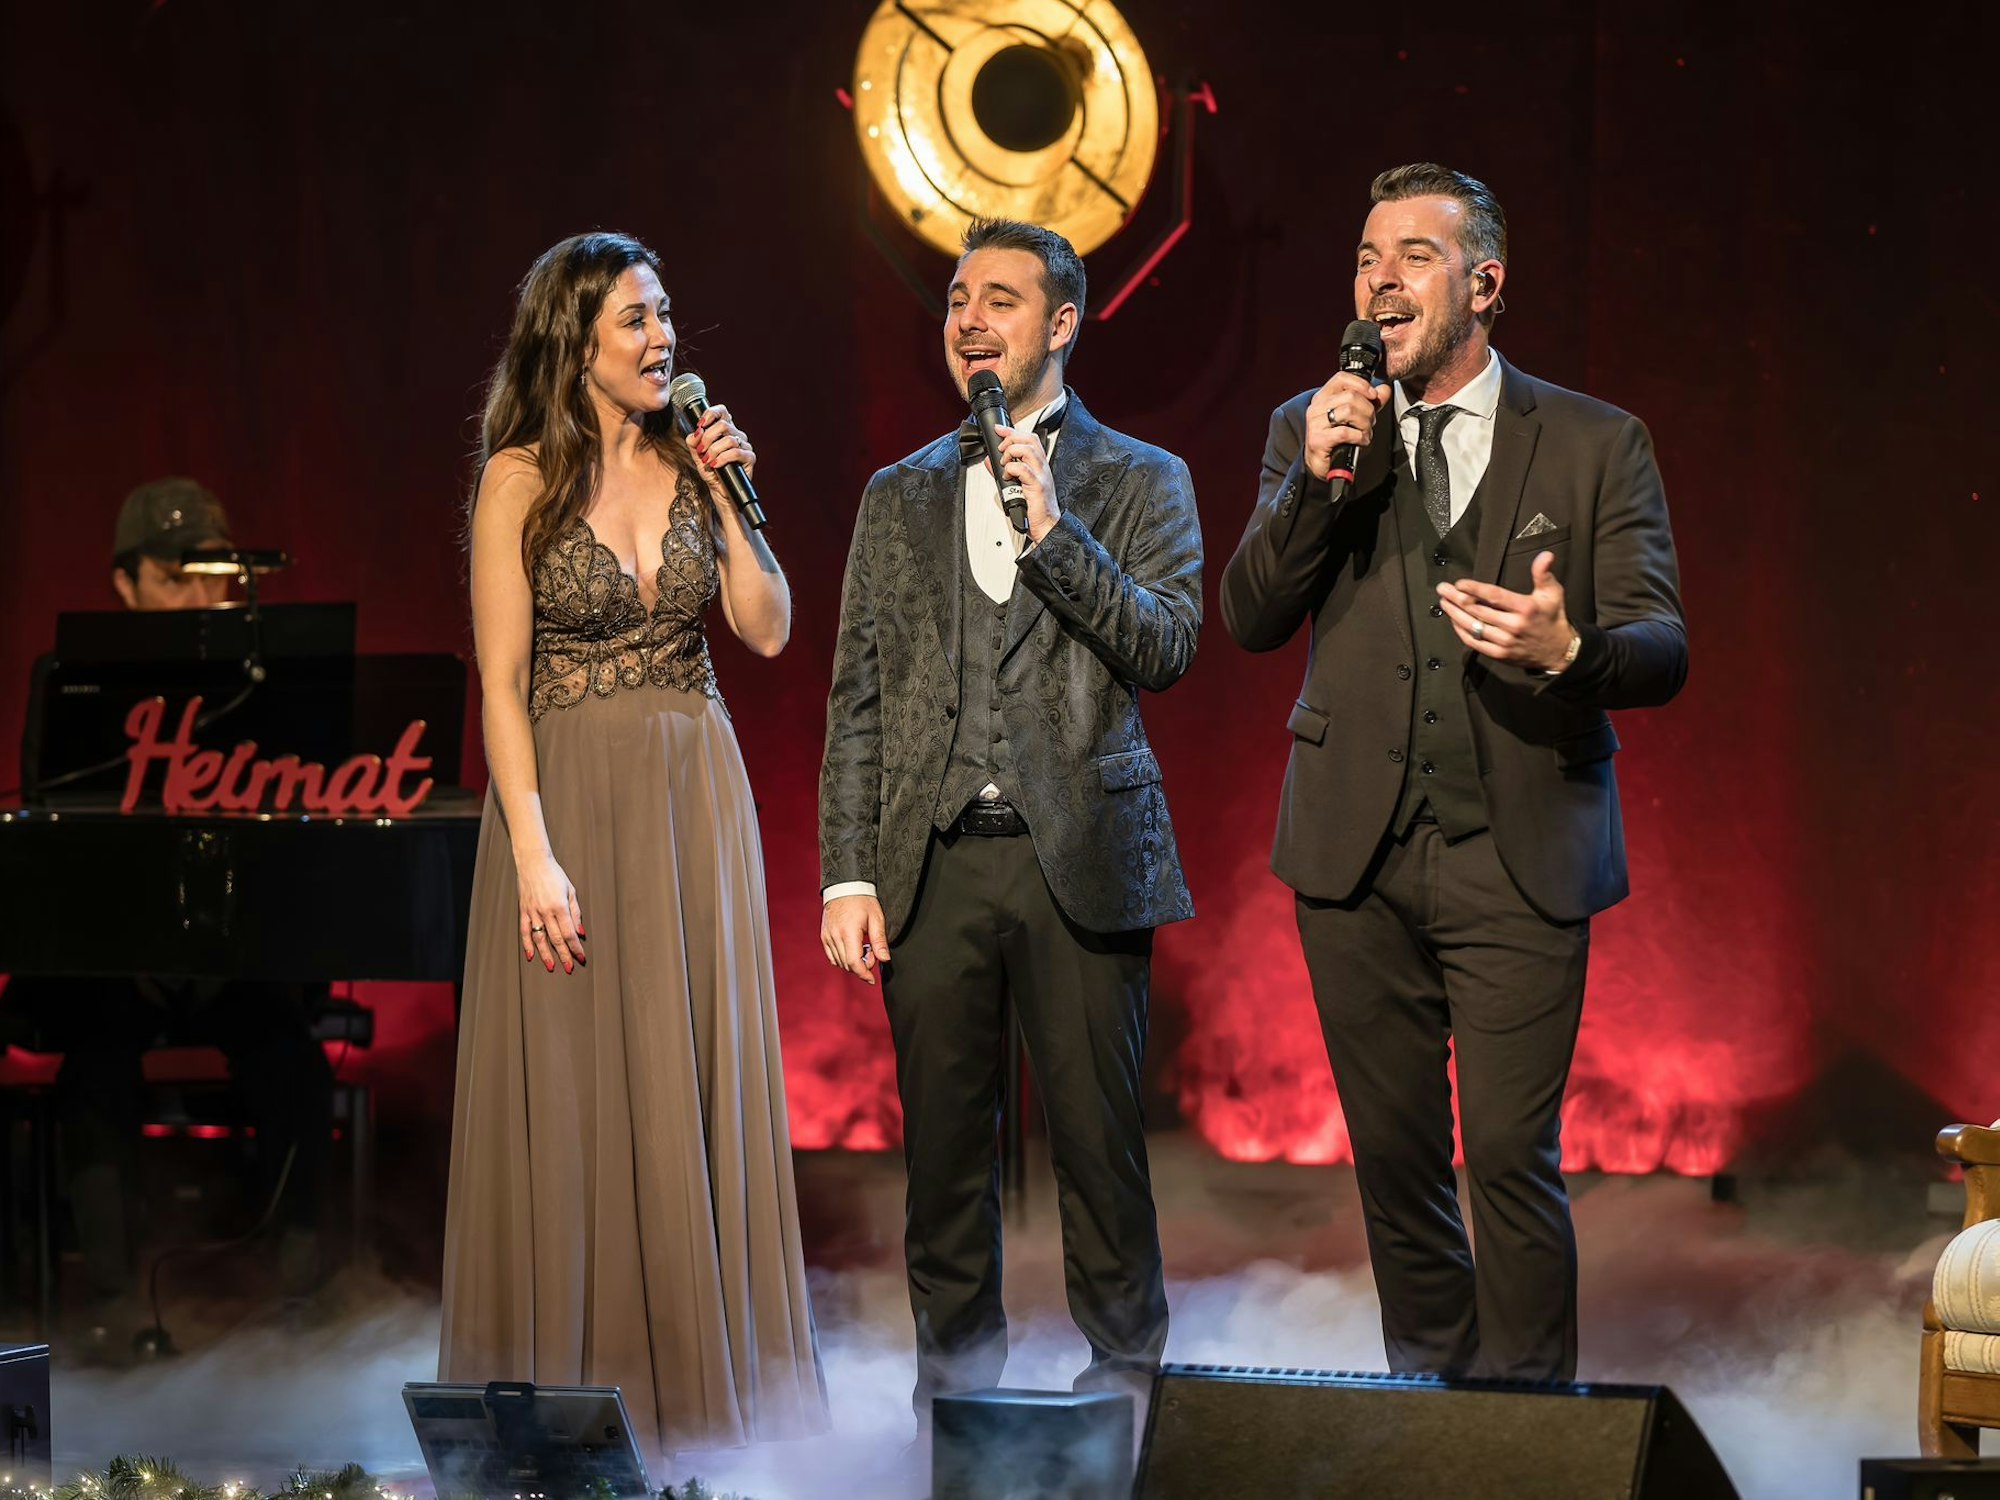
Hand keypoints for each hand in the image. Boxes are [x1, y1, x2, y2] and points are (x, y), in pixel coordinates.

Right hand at [516, 849, 585, 973]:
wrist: (533, 862)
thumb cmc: (555, 875)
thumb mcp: (571, 891)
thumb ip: (576, 913)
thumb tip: (581, 932)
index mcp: (560, 907)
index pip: (569, 933)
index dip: (576, 948)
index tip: (581, 958)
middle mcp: (546, 912)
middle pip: (556, 939)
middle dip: (564, 955)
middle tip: (569, 968)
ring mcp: (533, 912)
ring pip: (540, 939)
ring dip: (546, 954)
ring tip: (551, 967)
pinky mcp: (524, 911)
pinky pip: (525, 931)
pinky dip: (527, 945)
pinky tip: (531, 956)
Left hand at [689, 404, 754, 495]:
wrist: (720, 491)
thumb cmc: (711, 472)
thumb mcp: (697, 455)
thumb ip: (693, 442)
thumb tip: (696, 432)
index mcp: (725, 430)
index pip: (722, 412)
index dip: (710, 414)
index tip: (700, 425)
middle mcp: (736, 435)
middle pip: (723, 425)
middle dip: (708, 438)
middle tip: (701, 450)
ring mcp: (744, 446)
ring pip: (729, 439)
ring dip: (714, 450)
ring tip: (707, 461)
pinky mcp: (750, 458)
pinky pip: (736, 453)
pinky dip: (723, 458)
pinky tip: (716, 465)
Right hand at [821, 894, 889, 985]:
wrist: (845, 886)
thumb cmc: (862, 900)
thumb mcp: (876, 919)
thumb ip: (879, 941)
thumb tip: (884, 959)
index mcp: (849, 933)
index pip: (854, 963)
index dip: (864, 974)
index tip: (872, 979)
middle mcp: (835, 936)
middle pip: (847, 965)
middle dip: (861, 966)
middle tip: (871, 952)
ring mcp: (827, 937)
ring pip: (839, 962)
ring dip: (852, 962)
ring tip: (863, 947)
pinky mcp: (824, 936)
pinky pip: (832, 956)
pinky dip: (842, 958)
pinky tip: (852, 948)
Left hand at [991, 423, 1059, 541]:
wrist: (1047, 525)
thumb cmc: (1036, 508)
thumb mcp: (1017, 485)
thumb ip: (1003, 471)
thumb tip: (990, 461)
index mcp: (1039, 465)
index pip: (1030, 439)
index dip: (1013, 431)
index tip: (1000, 429)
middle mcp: (1042, 467)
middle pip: (1030, 439)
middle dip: (1011, 438)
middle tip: (1001, 448)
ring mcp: (1041, 475)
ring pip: (1028, 450)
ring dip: (1011, 452)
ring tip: (1005, 462)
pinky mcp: (1037, 486)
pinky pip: (1024, 470)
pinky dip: (1012, 469)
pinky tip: (1008, 476)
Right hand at [1304, 371, 1389, 481]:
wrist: (1323, 464)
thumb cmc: (1337, 440)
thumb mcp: (1356, 417)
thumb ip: (1370, 402)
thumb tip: (1385, 389)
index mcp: (1323, 397)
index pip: (1341, 378)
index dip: (1361, 384)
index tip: (1373, 395)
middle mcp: (1317, 407)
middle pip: (1350, 395)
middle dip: (1368, 410)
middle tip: (1370, 422)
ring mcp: (1315, 423)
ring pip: (1348, 411)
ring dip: (1364, 424)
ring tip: (1364, 432)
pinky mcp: (1318, 439)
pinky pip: (1345, 432)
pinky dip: (1358, 437)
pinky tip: (1360, 441)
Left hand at [1437, 552, 1577, 670]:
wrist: (1558, 651)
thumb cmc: (1552, 618)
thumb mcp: (1553, 593)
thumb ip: (1544, 574)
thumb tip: (1545, 555)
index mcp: (1525, 608)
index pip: (1493, 596)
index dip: (1474, 589)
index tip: (1459, 583)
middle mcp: (1513, 625)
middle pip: (1477, 610)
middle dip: (1456, 598)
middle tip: (1442, 589)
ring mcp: (1504, 642)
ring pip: (1473, 626)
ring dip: (1455, 614)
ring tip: (1443, 602)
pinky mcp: (1499, 654)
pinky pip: (1474, 642)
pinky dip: (1461, 631)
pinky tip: (1453, 621)